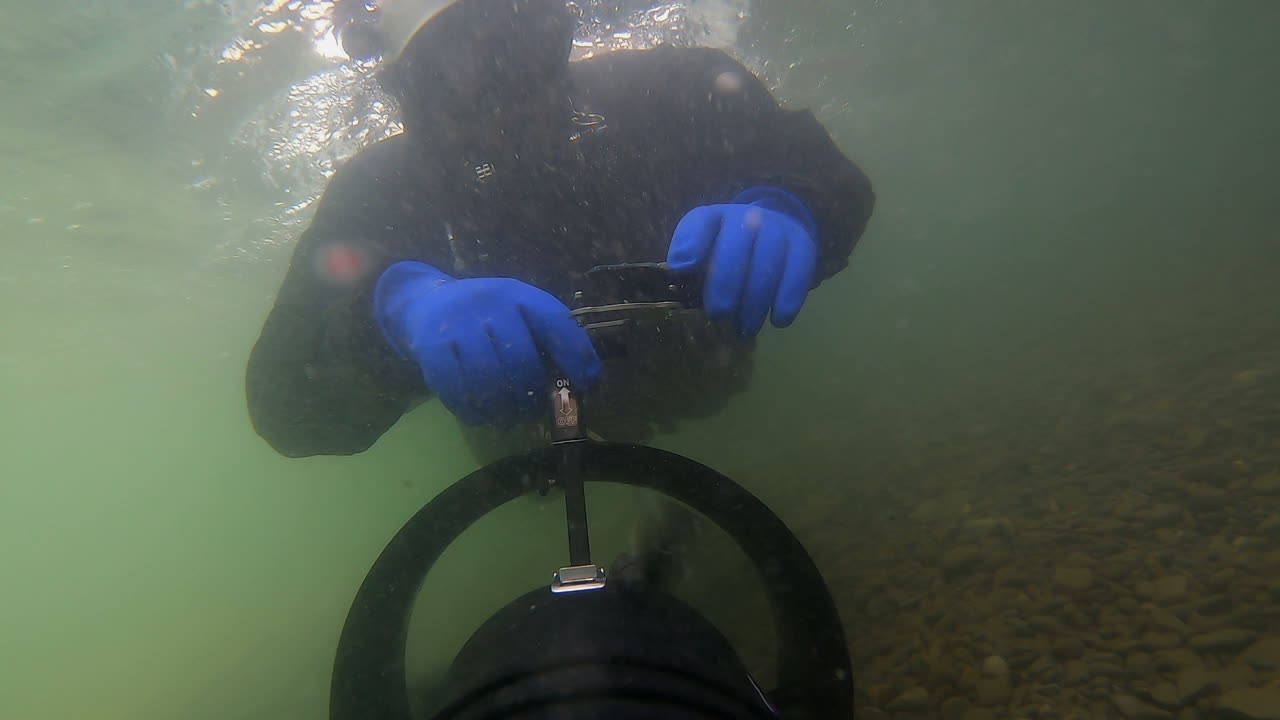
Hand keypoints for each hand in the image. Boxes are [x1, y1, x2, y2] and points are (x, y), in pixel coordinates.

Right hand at [374, 262, 600, 425]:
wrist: (424, 302)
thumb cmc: (485, 317)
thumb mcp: (518, 314)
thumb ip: (549, 341)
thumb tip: (586, 385)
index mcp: (519, 295)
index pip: (555, 321)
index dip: (577, 356)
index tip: (588, 385)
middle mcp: (489, 305)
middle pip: (520, 359)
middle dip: (532, 395)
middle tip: (534, 412)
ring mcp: (458, 325)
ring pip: (488, 380)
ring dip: (503, 409)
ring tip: (509, 418)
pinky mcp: (430, 348)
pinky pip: (455, 390)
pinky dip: (473, 411)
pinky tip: (481, 415)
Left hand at [667, 186, 817, 336]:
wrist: (770, 229)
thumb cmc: (726, 248)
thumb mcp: (702, 247)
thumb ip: (687, 254)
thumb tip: (680, 265)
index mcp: (715, 217)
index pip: (700, 224)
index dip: (691, 244)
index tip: (685, 268)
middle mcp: (748, 216)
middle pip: (736, 249)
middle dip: (725, 285)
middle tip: (718, 314)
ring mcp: (778, 228)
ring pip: (768, 264)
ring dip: (755, 302)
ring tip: (746, 328)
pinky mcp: (803, 244)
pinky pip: (799, 272)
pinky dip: (788, 299)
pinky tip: (778, 320)